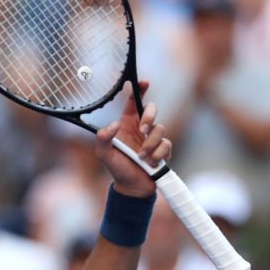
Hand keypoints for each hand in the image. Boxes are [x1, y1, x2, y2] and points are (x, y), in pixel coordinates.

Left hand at [95, 81, 170, 197]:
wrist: (132, 187)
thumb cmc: (117, 168)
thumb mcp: (103, 154)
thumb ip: (102, 138)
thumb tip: (114, 125)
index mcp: (126, 125)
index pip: (133, 102)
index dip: (139, 90)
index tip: (143, 82)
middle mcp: (141, 128)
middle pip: (152, 109)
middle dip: (150, 116)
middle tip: (143, 129)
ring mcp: (153, 138)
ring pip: (160, 129)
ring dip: (150, 144)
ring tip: (141, 157)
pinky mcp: (163, 150)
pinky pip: (166, 144)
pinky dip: (157, 154)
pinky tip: (150, 163)